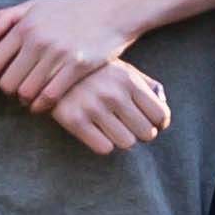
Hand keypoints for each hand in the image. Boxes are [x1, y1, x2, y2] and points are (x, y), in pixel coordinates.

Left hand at [0, 0, 146, 113]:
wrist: (110, 12)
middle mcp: (38, 40)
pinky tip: (42, 104)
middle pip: (8, 82)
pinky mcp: (76, 67)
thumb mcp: (36, 5)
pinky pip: (50, 96)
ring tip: (28, 97)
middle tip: (13, 91)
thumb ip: (7, 17)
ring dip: (24, 100)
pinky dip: (42, 105)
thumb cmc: (69, 11)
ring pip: (27, 92)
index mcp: (25, 26)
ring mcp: (58, 54)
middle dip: (7, 91)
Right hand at [48, 60, 171, 154]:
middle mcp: (113, 93)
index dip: (159, 124)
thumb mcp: (123, 69)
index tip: (151, 124)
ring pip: (127, 143)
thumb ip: (146, 86)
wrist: (51, 66)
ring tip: (113, 130)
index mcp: (129, 80)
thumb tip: (163, 111)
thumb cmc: (95, 72)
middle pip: (146, 134)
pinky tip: (97, 132)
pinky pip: (104, 148)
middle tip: (130, 127)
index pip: (161, 116)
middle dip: (141, 133)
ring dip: (122, 139)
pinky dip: (103, 144)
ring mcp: (93, 107)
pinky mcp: (74, 120)